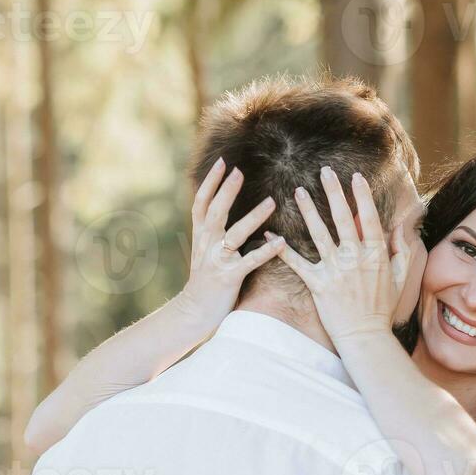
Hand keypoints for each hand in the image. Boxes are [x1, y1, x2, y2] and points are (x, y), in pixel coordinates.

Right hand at [178, 157, 284, 330]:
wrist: (194, 312)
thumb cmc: (206, 282)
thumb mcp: (205, 252)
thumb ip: (214, 232)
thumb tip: (224, 211)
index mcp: (201, 237)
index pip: (202, 203)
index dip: (211, 182)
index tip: (222, 162)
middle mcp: (206, 245)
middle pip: (215, 212)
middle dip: (226, 190)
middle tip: (238, 170)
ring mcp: (217, 261)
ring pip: (234, 234)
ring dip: (253, 216)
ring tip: (271, 201)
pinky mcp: (228, 277)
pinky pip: (249, 262)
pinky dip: (265, 251)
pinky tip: (281, 242)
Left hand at [274, 167, 406, 341]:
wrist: (365, 337)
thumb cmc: (382, 308)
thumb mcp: (399, 278)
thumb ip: (401, 251)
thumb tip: (401, 227)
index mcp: (376, 254)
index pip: (369, 218)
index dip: (362, 196)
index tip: (356, 177)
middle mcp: (355, 258)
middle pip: (344, 218)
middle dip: (334, 192)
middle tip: (325, 172)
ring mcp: (335, 270)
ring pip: (319, 234)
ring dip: (309, 210)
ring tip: (298, 191)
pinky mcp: (318, 284)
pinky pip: (297, 264)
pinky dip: (282, 250)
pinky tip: (270, 235)